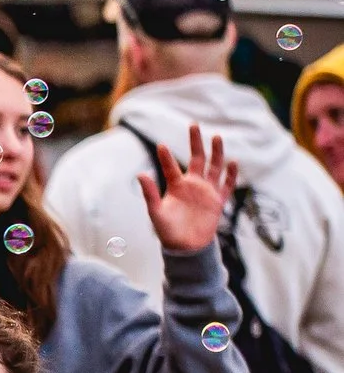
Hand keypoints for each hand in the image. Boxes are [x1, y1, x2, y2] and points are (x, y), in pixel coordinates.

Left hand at [139, 123, 236, 254]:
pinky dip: (231, 174)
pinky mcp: (218, 201)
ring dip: (216, 153)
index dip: (166, 157)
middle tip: (193, 125)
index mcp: (176, 186)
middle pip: (196, 159)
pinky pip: (227, 185)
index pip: (171, 167)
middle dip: (196, 143)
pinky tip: (233, 161)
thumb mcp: (155, 212)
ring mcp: (207, 191)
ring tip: (216, 137)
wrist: (185, 247)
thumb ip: (150, 193)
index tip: (161, 145)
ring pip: (214, 167)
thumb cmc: (168, 231)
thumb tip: (140, 173)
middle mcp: (192, 185)